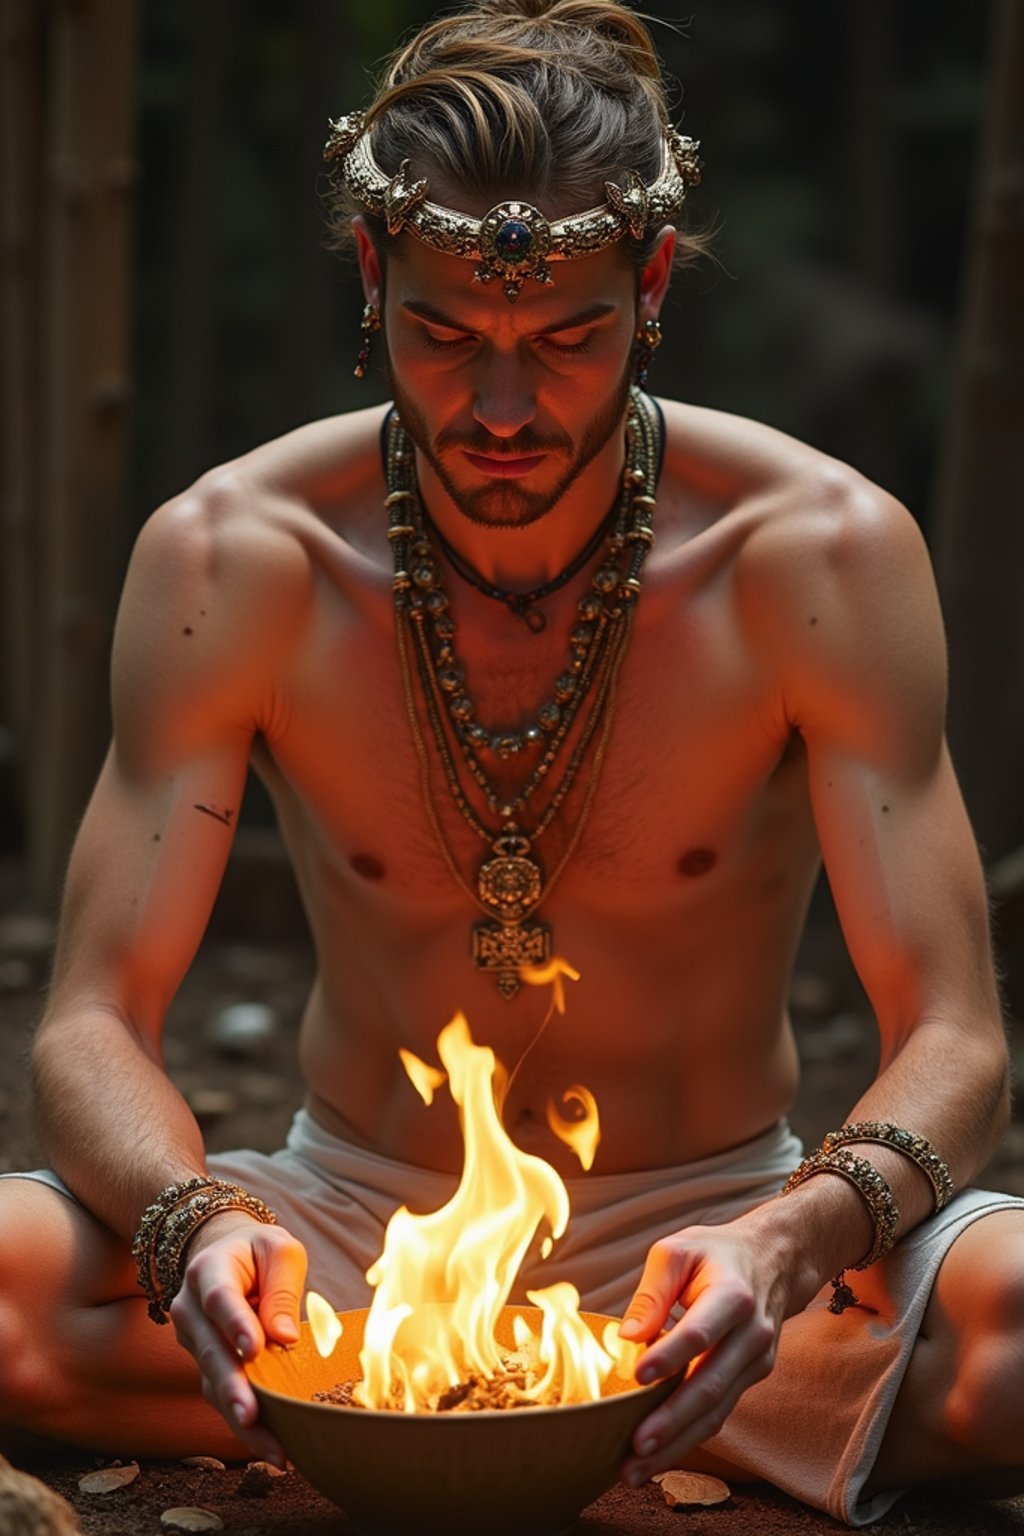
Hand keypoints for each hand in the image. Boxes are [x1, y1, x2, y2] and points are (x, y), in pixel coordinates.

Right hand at [168, 1209, 307, 1464]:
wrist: (226, 1254)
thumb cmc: (259, 1253)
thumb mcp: (279, 1251)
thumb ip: (282, 1289)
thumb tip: (285, 1337)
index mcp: (208, 1270)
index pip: (219, 1298)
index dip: (235, 1324)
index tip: (255, 1349)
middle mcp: (191, 1309)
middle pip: (210, 1350)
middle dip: (231, 1385)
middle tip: (251, 1413)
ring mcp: (193, 1341)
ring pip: (212, 1382)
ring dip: (239, 1416)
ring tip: (273, 1447)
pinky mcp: (205, 1365)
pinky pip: (220, 1396)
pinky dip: (243, 1424)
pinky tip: (271, 1447)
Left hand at [618, 1211, 796, 1486]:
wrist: (774, 1260)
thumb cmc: (717, 1255)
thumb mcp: (679, 1251)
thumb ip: (653, 1291)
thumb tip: (628, 1336)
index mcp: (733, 1296)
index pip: (699, 1333)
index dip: (669, 1356)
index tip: (636, 1376)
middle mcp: (751, 1335)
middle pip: (709, 1386)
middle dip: (670, 1422)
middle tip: (633, 1448)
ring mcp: (755, 1362)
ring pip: (715, 1413)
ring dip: (676, 1444)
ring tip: (633, 1469)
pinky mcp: (750, 1379)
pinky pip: (718, 1413)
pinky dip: (687, 1436)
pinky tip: (657, 1455)